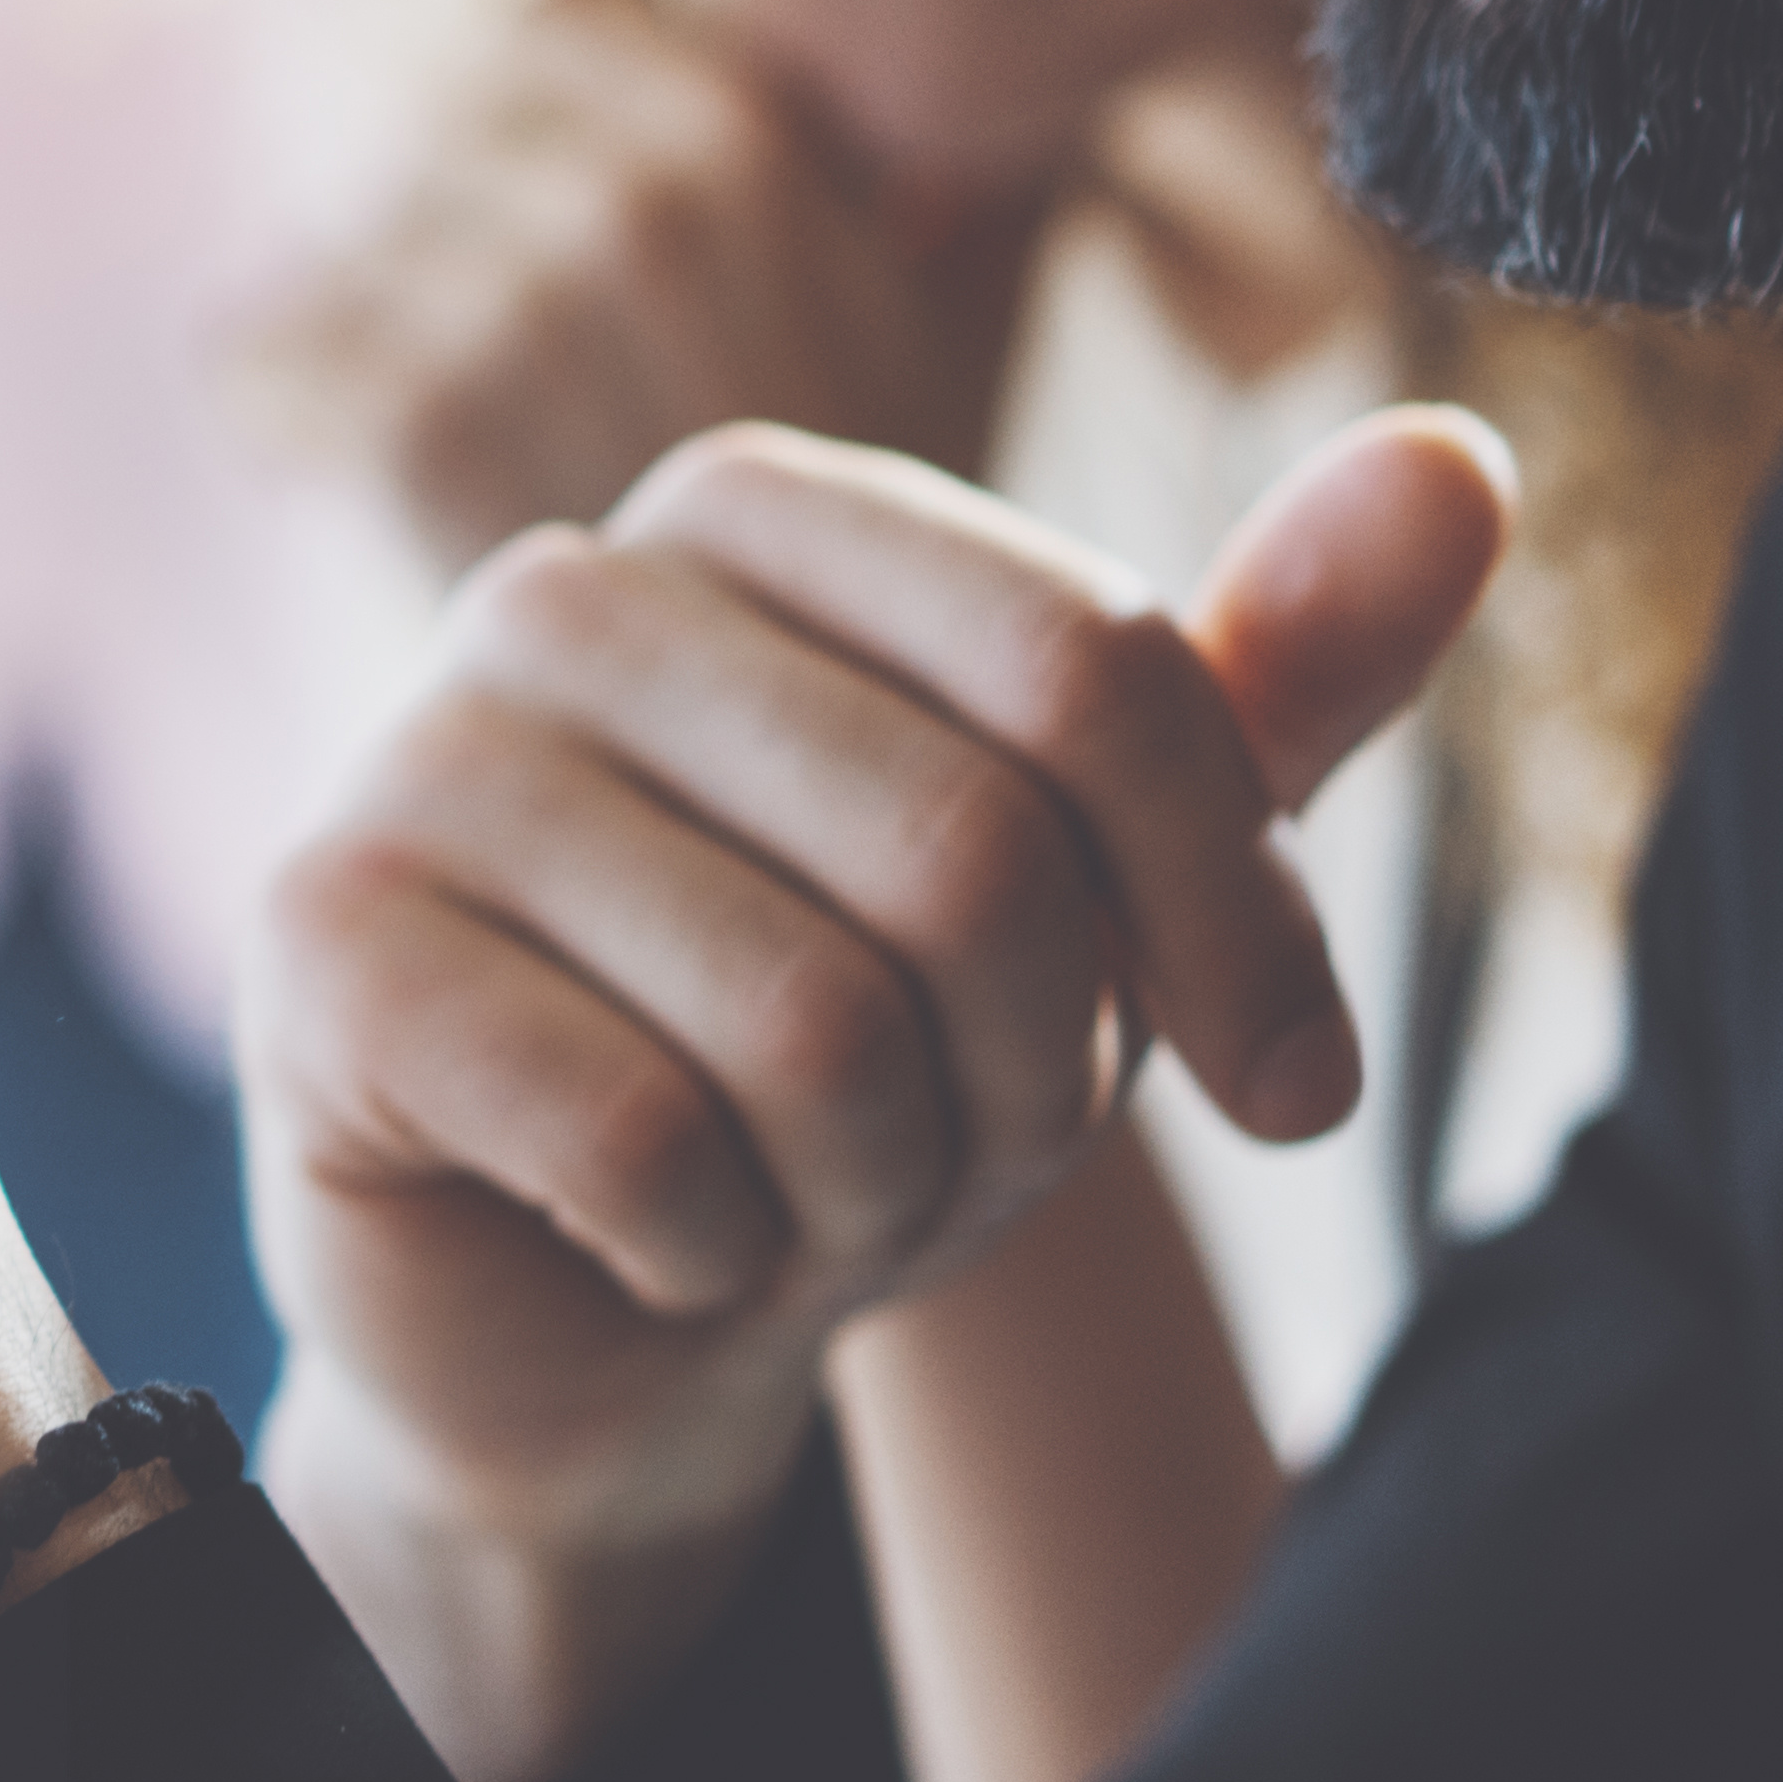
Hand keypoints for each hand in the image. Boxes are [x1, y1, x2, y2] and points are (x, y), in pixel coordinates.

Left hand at [245, 0, 1048, 581]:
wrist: (790, 779)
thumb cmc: (867, 539)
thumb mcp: (959, 302)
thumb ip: (923, 129)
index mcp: (746, 132)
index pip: (539, 20)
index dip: (519, 127)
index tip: (524, 215)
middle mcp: (639, 198)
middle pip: (426, 132)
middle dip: (434, 234)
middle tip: (482, 361)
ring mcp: (523, 305)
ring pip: (343, 244)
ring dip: (360, 335)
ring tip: (436, 433)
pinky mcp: (411, 418)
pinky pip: (267, 355)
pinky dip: (285, 419)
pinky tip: (360, 484)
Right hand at [245, 408, 1512, 1781]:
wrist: (587, 1316)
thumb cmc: (853, 1059)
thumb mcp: (1099, 889)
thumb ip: (1262, 684)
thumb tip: (1462, 465)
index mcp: (757, 511)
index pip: (1095, 669)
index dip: (1236, 921)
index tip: (1286, 1086)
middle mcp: (562, 591)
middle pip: (969, 852)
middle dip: (1031, 1086)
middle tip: (958, 1160)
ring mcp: (414, 761)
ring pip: (811, 1021)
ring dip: (872, 1189)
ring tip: (806, 1196)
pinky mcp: (320, 952)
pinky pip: (640, 1138)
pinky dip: (713, 1255)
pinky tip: (662, 1242)